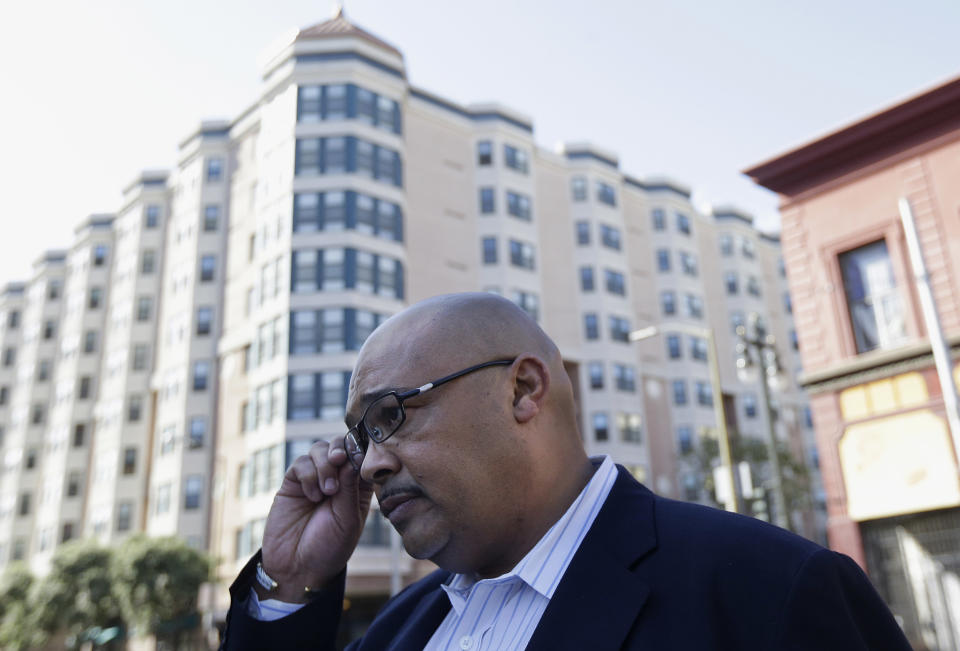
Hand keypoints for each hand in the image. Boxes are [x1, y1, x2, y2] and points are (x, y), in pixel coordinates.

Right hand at [259, 439, 372, 601]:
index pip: (362, 456)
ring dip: (324, 464)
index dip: (361, 450)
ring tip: (327, 491)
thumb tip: (352, 457)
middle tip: (339, 460)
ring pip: (319, 449)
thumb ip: (350, 489)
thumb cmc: (329, 548)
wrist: (297, 568)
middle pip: (340, 445)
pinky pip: (301, 464)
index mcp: (358, 487)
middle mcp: (337, 479)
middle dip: (341, 448)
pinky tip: (312, 496)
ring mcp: (314, 479)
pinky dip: (308, 475)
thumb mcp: (348, 520)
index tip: (359, 455)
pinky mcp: (293, 483)